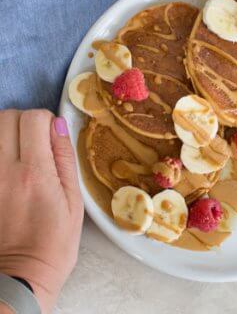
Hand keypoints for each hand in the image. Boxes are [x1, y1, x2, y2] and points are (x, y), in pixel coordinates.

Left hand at [0, 110, 83, 313]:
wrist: (20, 275)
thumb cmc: (55, 240)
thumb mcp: (73, 200)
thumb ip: (65, 158)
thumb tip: (59, 124)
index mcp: (35, 173)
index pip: (34, 119)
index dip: (46, 120)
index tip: (52, 136)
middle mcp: (4, 171)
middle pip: (7, 117)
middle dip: (24, 122)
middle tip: (35, 142)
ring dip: (7, 133)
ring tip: (20, 152)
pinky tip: (8, 165)